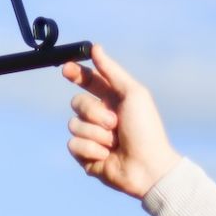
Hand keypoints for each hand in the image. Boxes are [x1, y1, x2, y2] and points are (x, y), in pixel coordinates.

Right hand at [63, 44, 180, 197]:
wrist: (148, 167)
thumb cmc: (146, 129)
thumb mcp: (133, 94)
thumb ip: (111, 71)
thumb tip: (94, 47)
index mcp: (111, 99)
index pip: (87, 81)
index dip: (75, 73)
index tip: (66, 69)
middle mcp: (99, 116)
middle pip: (77, 102)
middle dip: (94, 112)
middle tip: (114, 122)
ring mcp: (91, 136)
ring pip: (74, 124)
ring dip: (96, 133)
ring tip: (114, 143)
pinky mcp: (86, 156)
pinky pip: (73, 144)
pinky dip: (91, 149)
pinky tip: (106, 155)